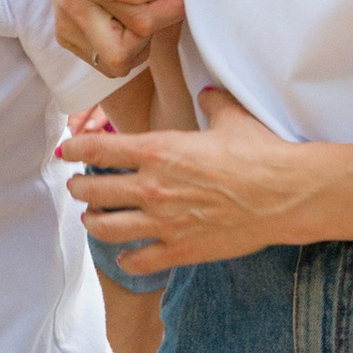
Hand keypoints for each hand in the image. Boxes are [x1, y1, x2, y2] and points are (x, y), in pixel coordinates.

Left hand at [56, 86, 318, 271]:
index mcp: (160, 150)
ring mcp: (164, 223)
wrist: (286, 194)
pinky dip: (127, 259)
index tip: (67, 149)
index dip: (77, 147)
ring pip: (106, 228)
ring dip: (94, 223)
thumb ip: (213, 102)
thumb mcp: (233, 118)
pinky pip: (138, 261)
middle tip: (79, 187)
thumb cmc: (262, 154)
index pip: (100, 146)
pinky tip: (126, 256)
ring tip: (92, 219)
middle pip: (94, 190)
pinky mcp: (181, 250)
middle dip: (81, 188)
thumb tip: (209, 91)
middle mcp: (152, 187)